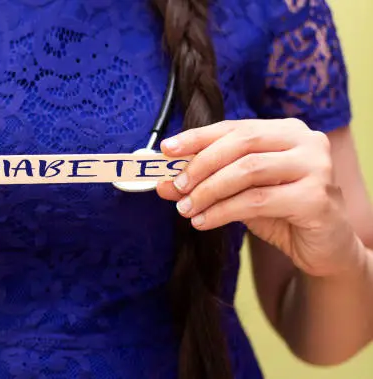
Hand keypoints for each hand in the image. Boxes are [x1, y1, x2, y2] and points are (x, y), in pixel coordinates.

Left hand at [156, 118, 361, 277]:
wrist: (324, 248)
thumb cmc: (281, 213)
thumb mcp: (239, 193)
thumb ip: (207, 183)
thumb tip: (163, 183)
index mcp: (286, 131)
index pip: (234, 127)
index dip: (197, 137)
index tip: (167, 148)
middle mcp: (305, 141)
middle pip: (241, 144)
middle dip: (201, 165)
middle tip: (175, 186)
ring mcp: (316, 167)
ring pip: (247, 171)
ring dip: (209, 191)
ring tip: (186, 209)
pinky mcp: (317, 197)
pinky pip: (257, 201)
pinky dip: (223, 211)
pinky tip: (204, 222)